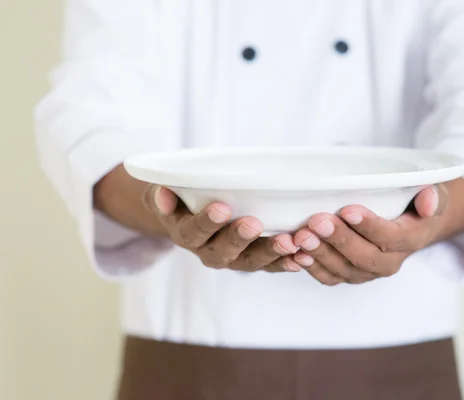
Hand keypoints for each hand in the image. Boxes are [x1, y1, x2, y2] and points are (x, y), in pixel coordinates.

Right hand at [143, 185, 302, 272]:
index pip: (192, 232)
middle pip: (222, 252)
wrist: (189, 216)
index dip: (206, 222)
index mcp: (186, 234)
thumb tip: (162, 193)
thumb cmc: (180, 198)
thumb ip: (162, 195)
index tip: (221, 207)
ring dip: (269, 254)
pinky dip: (285, 263)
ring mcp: (232, 258)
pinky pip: (269, 266)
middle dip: (239, 239)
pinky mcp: (253, 260)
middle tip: (254, 224)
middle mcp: (208, 251)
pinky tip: (301, 258)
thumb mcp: (165, 193)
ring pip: (249, 262)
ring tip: (288, 243)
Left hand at [291, 179, 463, 285]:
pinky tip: (295, 254)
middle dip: (338, 240)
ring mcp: (367, 272)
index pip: (390, 237)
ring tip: (300, 236)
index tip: (348, 210)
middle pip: (363, 257)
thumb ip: (432, 196)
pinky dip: (311, 267)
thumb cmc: (416, 202)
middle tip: (315, 222)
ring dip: (319, 254)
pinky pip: (330, 277)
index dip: (369, 226)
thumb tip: (429, 200)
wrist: (413, 224)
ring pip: (343, 270)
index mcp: (411, 240)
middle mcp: (390, 262)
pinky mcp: (349, 275)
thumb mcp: (433, 193)